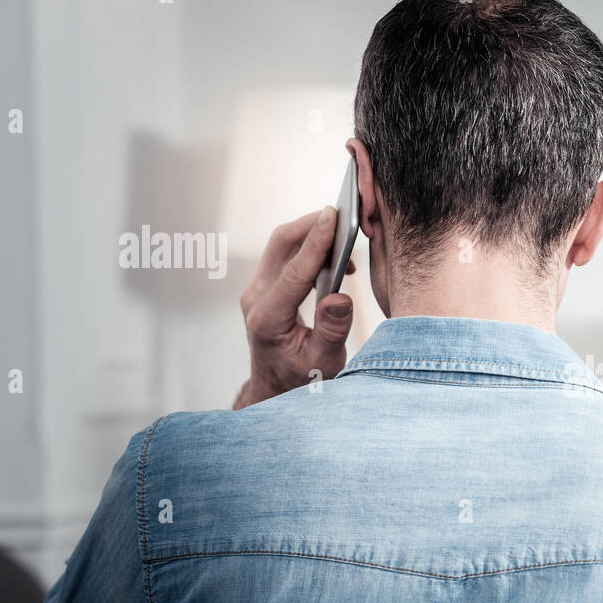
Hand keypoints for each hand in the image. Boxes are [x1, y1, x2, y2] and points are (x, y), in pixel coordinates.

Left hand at [235, 207, 355, 408]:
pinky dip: (310, 247)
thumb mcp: (323, 364)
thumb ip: (331, 331)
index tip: (335, 216)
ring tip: (346, 239)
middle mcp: (256, 298)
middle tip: (344, 214)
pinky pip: (287, 255)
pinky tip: (335, 259)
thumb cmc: (301, 379)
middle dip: (312, 224)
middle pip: (282, 244)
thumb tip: (341, 298)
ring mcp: (258, 290)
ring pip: (283, 245)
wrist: (275, 387)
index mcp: (268, 318)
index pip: (295, 270)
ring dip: (312, 234)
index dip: (316, 242)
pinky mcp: (266, 286)